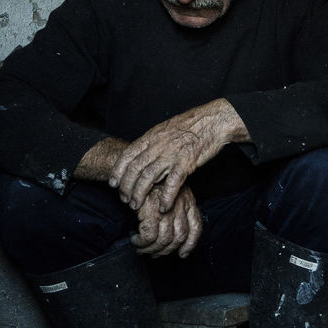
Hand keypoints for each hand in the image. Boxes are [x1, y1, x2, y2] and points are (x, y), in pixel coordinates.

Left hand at [110, 98, 247, 210]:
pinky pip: (172, 183)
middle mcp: (158, 145)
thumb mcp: (166, 128)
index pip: (127, 155)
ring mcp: (172, 154)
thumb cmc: (193, 124)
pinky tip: (163, 206)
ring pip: (148, 177)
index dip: (118, 171)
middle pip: (135, 169)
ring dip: (140, 194)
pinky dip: (166, 197)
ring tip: (136, 206)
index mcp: (152, 136)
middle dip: (127, 187)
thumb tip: (141, 152)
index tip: (113, 184)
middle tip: (125, 199)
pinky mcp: (187, 162)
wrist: (214, 120)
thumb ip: (153, 141)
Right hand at [130, 183, 202, 257]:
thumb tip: (174, 239)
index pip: (195, 227)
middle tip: (154, 254)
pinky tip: (135, 239)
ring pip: (164, 240)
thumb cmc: (150, 184)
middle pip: (179, 236)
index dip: (190, 244)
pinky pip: (149, 236)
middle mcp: (181, 204)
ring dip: (151, 249)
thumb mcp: (169, 195)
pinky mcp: (150, 209)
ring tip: (141, 248)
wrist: (133, 169)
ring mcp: (167, 207)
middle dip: (166, 250)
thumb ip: (176, 212)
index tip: (182, 254)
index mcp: (188, 200)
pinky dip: (142, 242)